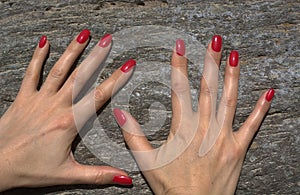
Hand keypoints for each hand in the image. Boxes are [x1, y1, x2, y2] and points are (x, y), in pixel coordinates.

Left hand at [0, 29, 134, 190]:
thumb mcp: (68, 175)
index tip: (128, 65)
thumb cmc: (31, 170)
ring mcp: (38, 99)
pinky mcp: (23, 98)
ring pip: (59, 71)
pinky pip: (31, 73)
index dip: (116, 80)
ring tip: (85, 35)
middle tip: (108, 40)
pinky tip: (45, 42)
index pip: (99, 97)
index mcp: (68, 123)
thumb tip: (125, 178)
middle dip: (96, 56)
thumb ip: (99, 175)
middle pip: (80, 77)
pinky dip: (37, 56)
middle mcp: (55, 106)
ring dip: (72, 51)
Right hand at [113, 36, 274, 193]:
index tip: (179, 47)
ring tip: (234, 56)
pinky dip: (261, 109)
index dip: (179, 66)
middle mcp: (205, 128)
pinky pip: (252, 125)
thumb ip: (133, 135)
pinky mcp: (238, 149)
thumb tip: (120, 112)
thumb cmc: (171, 186)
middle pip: (208, 88)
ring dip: (232, 76)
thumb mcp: (147, 161)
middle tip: (214, 42)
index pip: (180, 89)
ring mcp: (224, 137)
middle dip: (210, 62)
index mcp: (182, 129)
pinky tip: (268, 93)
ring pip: (229, 100)